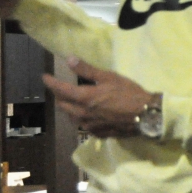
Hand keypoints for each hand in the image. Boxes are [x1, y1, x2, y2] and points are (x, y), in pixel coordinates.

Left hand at [43, 57, 158, 138]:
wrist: (147, 115)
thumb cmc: (129, 93)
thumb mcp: (109, 77)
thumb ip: (87, 70)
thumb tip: (69, 59)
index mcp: (84, 98)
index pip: (59, 89)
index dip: (50, 82)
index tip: (44, 76)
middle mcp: (82, 114)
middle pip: (62, 105)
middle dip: (58, 95)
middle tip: (59, 88)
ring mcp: (89, 126)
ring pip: (71, 117)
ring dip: (68, 108)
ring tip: (71, 102)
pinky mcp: (98, 133)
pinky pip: (83, 126)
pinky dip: (81, 118)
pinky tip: (87, 116)